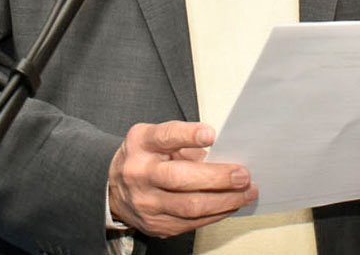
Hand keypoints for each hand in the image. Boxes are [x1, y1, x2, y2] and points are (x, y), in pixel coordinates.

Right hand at [108, 121, 257, 237]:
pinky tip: (230, 205)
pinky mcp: (156, 225)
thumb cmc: (143, 157)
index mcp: (141, 144)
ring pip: (190, 207)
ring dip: (225, 201)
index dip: (188, 135)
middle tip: (242, 175)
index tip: (211, 134)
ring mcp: (146, 203)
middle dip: (217, 178)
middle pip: (180, 178)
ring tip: (246, 193)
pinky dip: (216, 214)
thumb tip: (223, 153)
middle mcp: (140, 173)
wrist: (113, 188)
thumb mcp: (154, 138)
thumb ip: (183, 142)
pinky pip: (192, 223)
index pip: (165, 137)